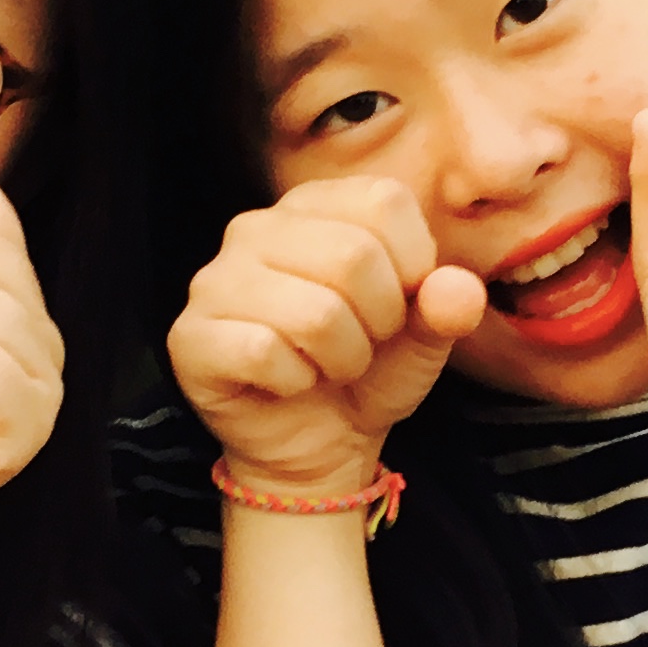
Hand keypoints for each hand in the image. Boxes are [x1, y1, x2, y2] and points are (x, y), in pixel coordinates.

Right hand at [168, 180, 489, 500]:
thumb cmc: (367, 373)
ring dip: (342, 359)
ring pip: (314, 313)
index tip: (398, 306)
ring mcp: (214, 280)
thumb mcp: (424, 337)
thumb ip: (449, 306)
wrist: (320, 444)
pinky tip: (288, 383)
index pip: (385, 202)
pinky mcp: (190, 336)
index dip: (413, 267)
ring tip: (328, 366)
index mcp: (314, 205)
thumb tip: (457, 288)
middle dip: (379, 321)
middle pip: (352, 256)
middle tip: (363, 345)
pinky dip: (296, 383)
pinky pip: (265, 354)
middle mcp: (256, 228)